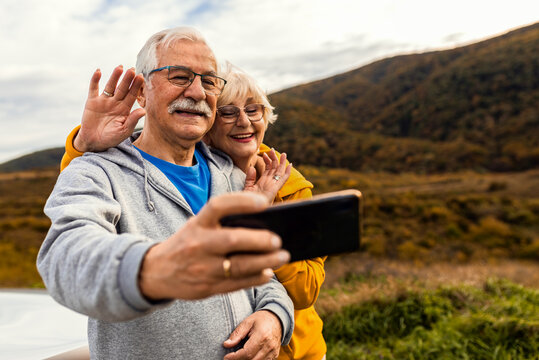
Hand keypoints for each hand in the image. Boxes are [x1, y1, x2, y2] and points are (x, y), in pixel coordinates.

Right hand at [74, 65, 145, 151]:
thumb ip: (132, 120)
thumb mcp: (123, 131)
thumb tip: (143, 111)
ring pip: (110, 86)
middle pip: (122, 88)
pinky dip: (95, 80)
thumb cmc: (111, 138)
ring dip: (114, 77)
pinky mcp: (92, 102)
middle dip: (127, 79)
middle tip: (132, 69)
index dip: (136, 86)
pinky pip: (94, 88)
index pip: (132, 95)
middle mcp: (115, 103)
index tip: (141, 77)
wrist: (94, 142)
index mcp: (125, 109)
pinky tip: (99, 71)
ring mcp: (104, 101)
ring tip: (120, 67)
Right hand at [139, 192, 290, 300]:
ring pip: (239, 266)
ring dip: (265, 261)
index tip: (264, 203)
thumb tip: (263, 227)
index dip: (242, 201)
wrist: (155, 271)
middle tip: (278, 239)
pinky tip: (268, 272)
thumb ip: (223, 224)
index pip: (218, 206)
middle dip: (259, 240)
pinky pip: (236, 284)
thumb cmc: (188, 242)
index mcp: (197, 223)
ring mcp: (202, 268)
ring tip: (283, 256)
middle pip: (232, 240)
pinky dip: (255, 278)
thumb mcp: (197, 226)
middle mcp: (198, 244)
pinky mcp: (207, 287)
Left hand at [223, 310, 281, 359]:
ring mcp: (273, 352)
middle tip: (231, 357)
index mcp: (262, 336)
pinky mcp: (275, 355)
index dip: (235, 357)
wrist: (277, 319)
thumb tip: (226, 344)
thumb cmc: (261, 319)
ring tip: (239, 356)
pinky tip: (248, 356)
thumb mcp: (247, 322)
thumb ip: (237, 334)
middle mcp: (269, 346)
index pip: (247, 353)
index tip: (226, 356)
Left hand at [244, 149, 291, 202]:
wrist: (250, 208)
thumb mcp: (247, 187)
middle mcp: (269, 182)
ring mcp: (273, 185)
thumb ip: (250, 178)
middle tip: (273, 149)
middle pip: (274, 168)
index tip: (265, 153)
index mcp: (263, 182)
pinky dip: (287, 172)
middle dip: (274, 158)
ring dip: (282, 163)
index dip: (267, 160)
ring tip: (284, 154)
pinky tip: (289, 166)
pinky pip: (283, 179)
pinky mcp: (275, 188)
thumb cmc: (248, 200)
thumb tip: (252, 167)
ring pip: (279, 171)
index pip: (268, 169)